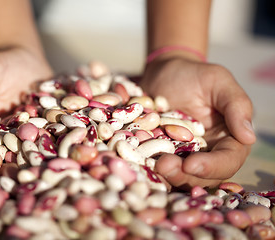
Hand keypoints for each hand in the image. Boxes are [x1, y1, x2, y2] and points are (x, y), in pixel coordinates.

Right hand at [0, 47, 52, 180]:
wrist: (26, 59)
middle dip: (3, 176)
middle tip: (18, 181)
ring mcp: (17, 141)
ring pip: (19, 162)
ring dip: (29, 171)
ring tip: (42, 175)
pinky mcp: (37, 137)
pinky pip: (43, 150)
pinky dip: (51, 156)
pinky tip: (64, 157)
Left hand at [140, 56, 255, 189]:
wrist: (163, 74)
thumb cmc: (194, 75)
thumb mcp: (218, 81)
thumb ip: (236, 105)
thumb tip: (248, 137)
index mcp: (227, 139)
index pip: (227, 160)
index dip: (212, 167)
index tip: (191, 165)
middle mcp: (206, 153)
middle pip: (202, 176)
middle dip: (185, 176)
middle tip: (164, 166)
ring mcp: (182, 156)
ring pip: (180, 177)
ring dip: (167, 176)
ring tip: (153, 165)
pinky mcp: (161, 154)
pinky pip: (157, 167)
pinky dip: (150, 169)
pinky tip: (139, 164)